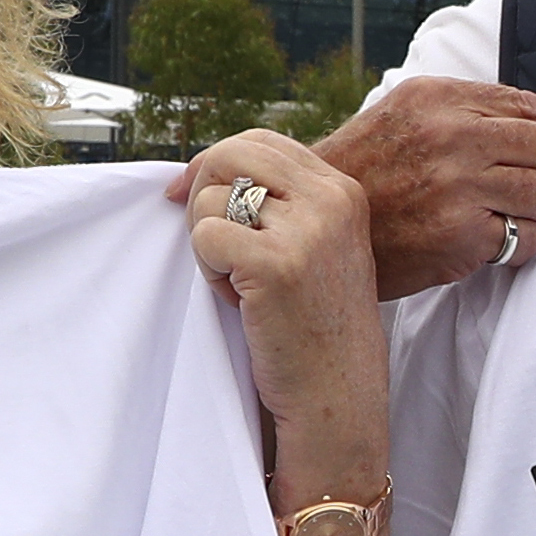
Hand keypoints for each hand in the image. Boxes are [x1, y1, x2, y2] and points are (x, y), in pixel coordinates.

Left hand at [178, 135, 383, 487]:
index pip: (261, 142)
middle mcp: (330, 201)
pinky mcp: (274, 263)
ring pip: (212, 199)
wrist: (337, 394)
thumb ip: (283, 202)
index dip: (217, 164)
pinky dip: (208, 271)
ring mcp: (306, 230)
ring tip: (243, 285)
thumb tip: (204, 169)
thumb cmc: (315, 326)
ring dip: (209, 244)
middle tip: (212, 243)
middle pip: (232, 154)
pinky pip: (204, 236)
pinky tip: (240, 300)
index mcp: (342, 190)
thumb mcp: (316, 247)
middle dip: (202, 192)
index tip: (193, 196)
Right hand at [304, 77, 535, 296]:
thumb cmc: (369, 172)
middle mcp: (449, 135)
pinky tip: (486, 243)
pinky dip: (519, 246)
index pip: (530, 105)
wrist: (311, 227)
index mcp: (437, 97)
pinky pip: (527, 240)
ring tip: (500, 214)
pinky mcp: (460, 236)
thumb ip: (473, 111)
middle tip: (522, 186)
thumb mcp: (408, 117)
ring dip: (534, 210)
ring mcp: (456, 186)